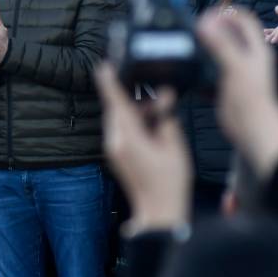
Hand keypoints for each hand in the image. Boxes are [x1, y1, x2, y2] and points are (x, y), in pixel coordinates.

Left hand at [95, 65, 190, 231]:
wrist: (159, 210)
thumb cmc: (170, 181)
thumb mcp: (175, 146)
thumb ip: (166, 118)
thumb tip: (164, 97)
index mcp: (129, 138)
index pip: (116, 103)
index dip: (109, 83)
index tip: (103, 66)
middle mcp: (115, 142)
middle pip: (117, 110)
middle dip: (134, 99)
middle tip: (158, 100)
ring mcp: (113, 149)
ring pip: (119, 119)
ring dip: (136, 112)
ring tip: (159, 116)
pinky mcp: (115, 154)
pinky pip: (121, 130)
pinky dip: (134, 123)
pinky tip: (151, 128)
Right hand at [197, 9, 277, 178]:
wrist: (252, 129)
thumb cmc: (251, 98)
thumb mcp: (236, 66)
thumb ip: (221, 44)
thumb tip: (205, 23)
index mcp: (256, 50)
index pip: (244, 20)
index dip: (226, 13)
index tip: (205, 16)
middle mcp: (247, 58)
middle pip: (230, 34)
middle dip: (212, 29)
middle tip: (193, 30)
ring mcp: (236, 72)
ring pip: (218, 53)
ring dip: (204, 48)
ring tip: (188, 47)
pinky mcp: (225, 85)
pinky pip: (210, 71)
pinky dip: (200, 69)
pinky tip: (190, 70)